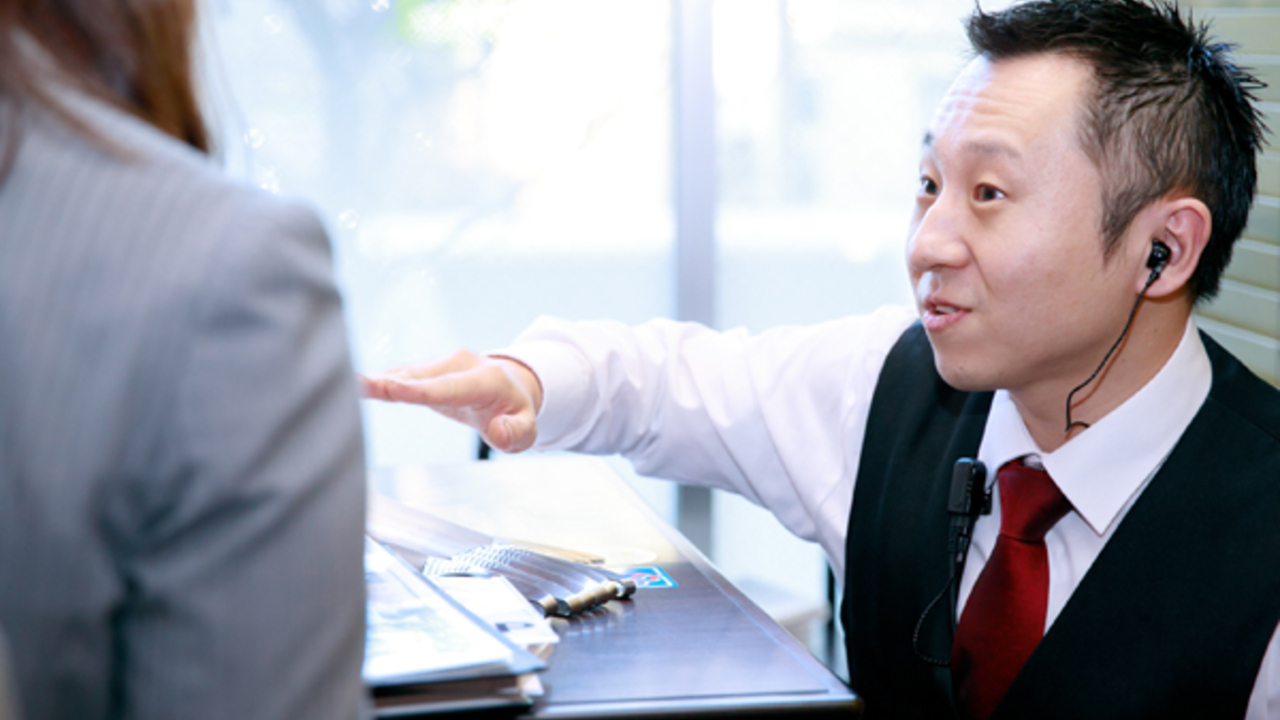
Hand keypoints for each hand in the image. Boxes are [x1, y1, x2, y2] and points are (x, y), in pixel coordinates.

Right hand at [359, 350, 543, 452]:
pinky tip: (355, 386)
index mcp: (484, 380)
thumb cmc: (516, 410)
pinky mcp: (426, 370)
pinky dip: (379, 382)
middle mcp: (458, 365)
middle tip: (355, 385)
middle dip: (388, 383)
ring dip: (377, 381)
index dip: (419, 390)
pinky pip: (400, 376)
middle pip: (419, 377)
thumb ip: (515, 432)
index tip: (393, 389)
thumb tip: (497, 432)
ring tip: (346, 384)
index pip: (448, 388)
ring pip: (405, 373)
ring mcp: (440, 364)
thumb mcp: (526, 428)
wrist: (510, 384)